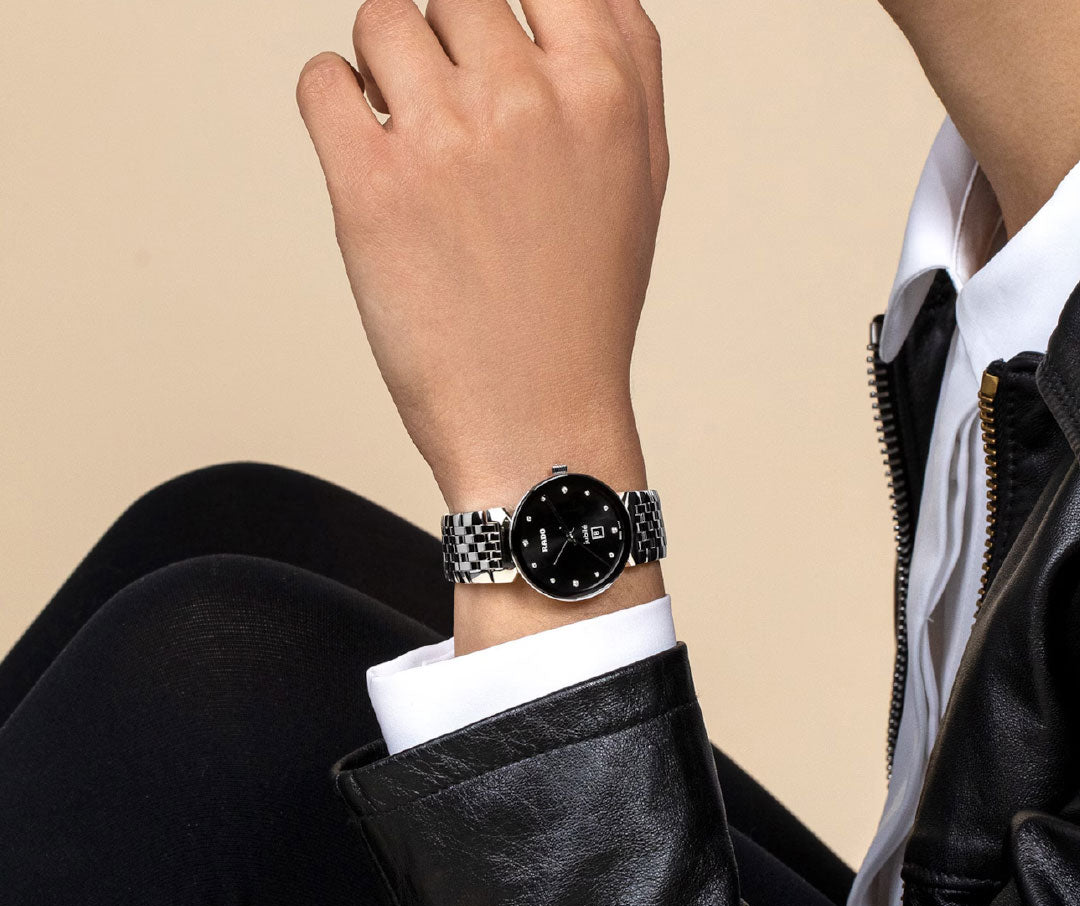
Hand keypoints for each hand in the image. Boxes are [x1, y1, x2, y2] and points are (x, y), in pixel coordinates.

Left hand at [296, 0, 667, 511]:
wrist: (536, 419)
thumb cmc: (585, 308)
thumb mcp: (640, 178)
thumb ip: (625, 66)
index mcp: (603, 91)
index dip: (506, 6)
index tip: (485, 43)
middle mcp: (526, 101)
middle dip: (445, 45)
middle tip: (452, 117)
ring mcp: (445, 141)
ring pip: (381, 21)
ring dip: (385, 69)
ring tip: (409, 137)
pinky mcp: (371, 189)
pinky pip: (322, 81)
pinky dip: (334, 101)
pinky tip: (368, 151)